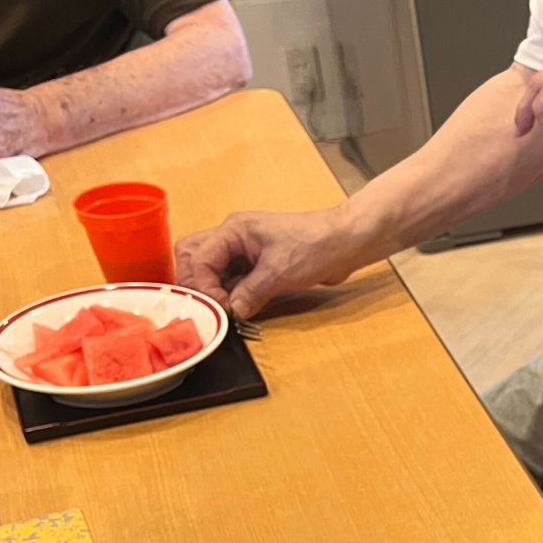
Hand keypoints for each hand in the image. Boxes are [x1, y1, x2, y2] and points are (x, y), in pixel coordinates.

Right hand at [174, 207, 367, 317]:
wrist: (347, 242)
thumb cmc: (317, 244)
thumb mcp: (280, 271)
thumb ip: (252, 292)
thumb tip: (233, 311)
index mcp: (234, 230)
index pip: (198, 256)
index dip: (203, 285)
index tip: (220, 306)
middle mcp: (234, 238)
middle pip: (195, 258)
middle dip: (197, 283)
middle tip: (210, 306)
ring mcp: (245, 252)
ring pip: (212, 270)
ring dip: (214, 291)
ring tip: (223, 311)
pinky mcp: (258, 266)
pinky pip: (233, 280)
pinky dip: (231, 294)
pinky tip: (237, 309)